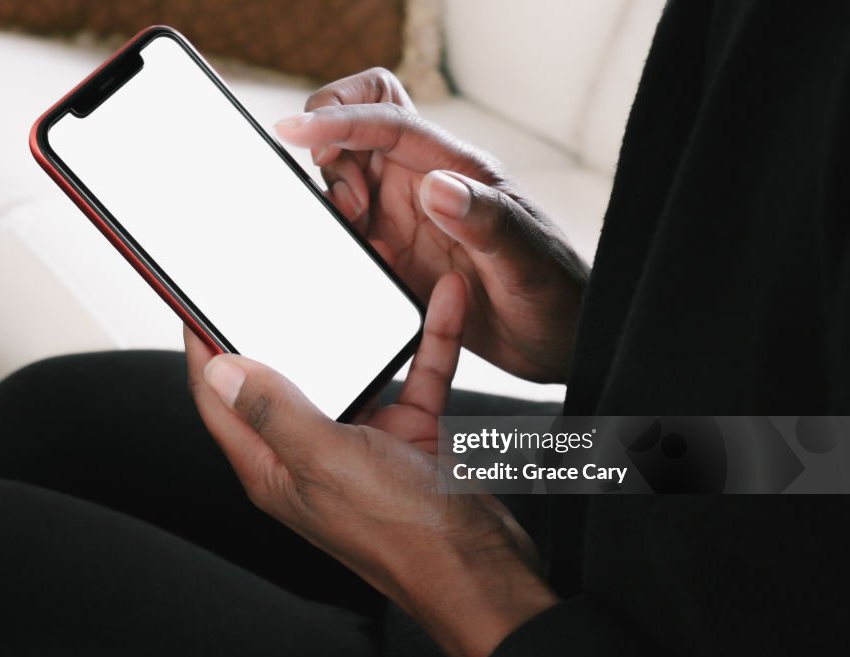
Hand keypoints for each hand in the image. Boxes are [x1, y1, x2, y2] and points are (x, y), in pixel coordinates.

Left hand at [185, 273, 558, 656]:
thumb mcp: (327, 462)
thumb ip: (274, 412)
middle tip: (278, 276)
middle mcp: (313, 453)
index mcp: (275, 466)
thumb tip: (221, 369)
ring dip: (361, 328)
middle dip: (282, 325)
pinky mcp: (408, 435)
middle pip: (285, 377)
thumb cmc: (404, 534)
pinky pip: (414, 375)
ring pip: (355, 370)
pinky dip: (428, 342)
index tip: (196, 302)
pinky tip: (441, 305)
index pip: (220, 400)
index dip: (203, 349)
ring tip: (358, 278)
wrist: (483, 570)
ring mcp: (362, 443)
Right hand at [274, 68, 588, 382]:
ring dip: (332, 200)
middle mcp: (426, 184)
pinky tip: (359, 264)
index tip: (295, 131)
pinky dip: (336, 239)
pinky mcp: (396, 256)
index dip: (338, 116)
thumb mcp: (527, 261)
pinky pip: (349, 231)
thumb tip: (434, 185)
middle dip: (331, 153)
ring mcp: (408, 220)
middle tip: (349, 208)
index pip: (387, 118)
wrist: (559, 342)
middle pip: (356, 133)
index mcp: (457, 168)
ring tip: (360, 238)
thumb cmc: (558, 294)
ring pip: (344, 180)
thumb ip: (485, 220)